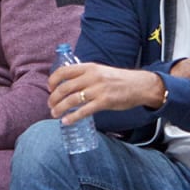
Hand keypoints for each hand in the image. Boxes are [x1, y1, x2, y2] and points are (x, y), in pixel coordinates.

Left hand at [48, 64, 165, 125]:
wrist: (140, 85)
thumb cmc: (119, 79)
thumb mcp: (100, 71)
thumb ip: (86, 75)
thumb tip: (69, 83)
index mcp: (89, 67)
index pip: (64, 71)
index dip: (53, 80)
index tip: (49, 88)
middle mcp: (92, 77)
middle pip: (65, 87)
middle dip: (54, 98)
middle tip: (50, 105)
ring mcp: (98, 90)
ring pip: (72, 100)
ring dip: (60, 108)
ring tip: (54, 113)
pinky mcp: (104, 102)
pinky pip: (84, 111)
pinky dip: (72, 117)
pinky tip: (66, 121)